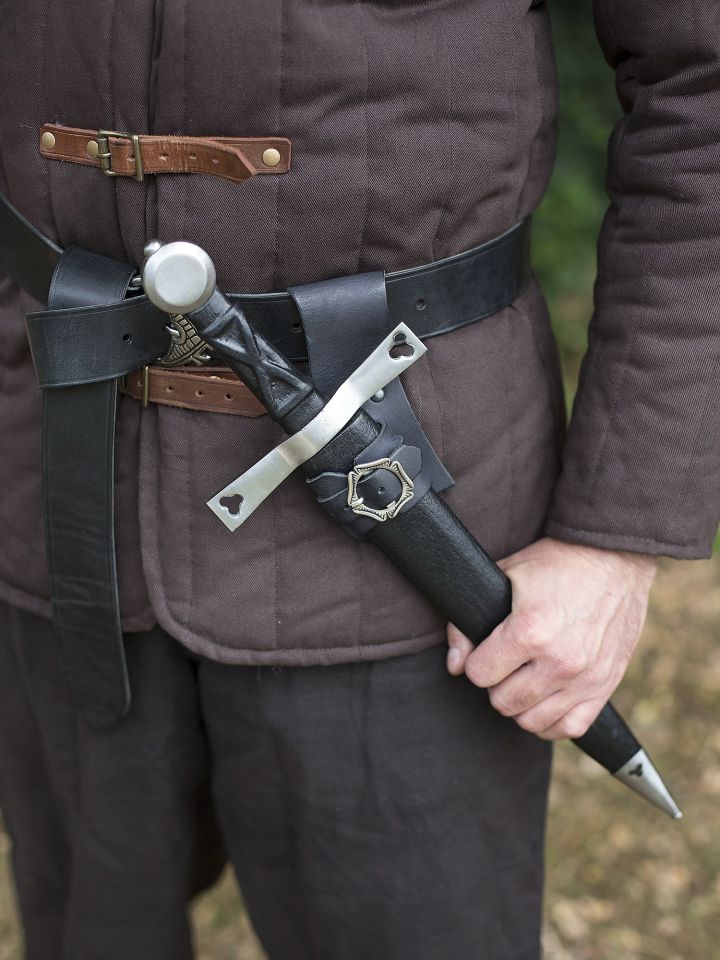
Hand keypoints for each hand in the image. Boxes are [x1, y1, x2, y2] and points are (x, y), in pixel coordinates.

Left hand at [446, 537, 656, 739]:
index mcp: (530, 631)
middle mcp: (559, 661)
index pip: (479, 674)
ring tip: (523, 679)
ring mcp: (585, 678)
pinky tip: (544, 700)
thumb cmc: (556, 563)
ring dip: (521, 703)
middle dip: (496, 683)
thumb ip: (468, 624)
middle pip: (503, 702)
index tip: (485, 650)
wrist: (614, 557)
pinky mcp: (606, 685)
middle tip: (504, 663)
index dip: (476, 661)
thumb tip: (455, 666)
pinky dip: (552, 720)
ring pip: (532, 721)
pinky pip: (570, 727)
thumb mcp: (503, 577)